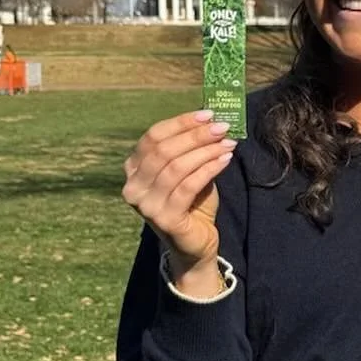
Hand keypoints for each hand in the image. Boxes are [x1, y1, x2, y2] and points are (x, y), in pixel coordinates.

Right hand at [123, 111, 235, 282]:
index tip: (208, 114)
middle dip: (196, 136)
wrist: (195, 245)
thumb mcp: (190, 170)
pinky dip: (208, 170)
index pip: (153, 137)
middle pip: (164, 150)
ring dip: (206, 151)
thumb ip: (192, 148)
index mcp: (133, 169)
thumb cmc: (192, 203)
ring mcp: (146, 205)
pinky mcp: (164, 219)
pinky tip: (224, 161)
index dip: (181, 123)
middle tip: (223, 127)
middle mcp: (133, 187)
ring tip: (228, 144)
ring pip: (176, 167)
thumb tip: (212, 118)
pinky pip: (188, 186)